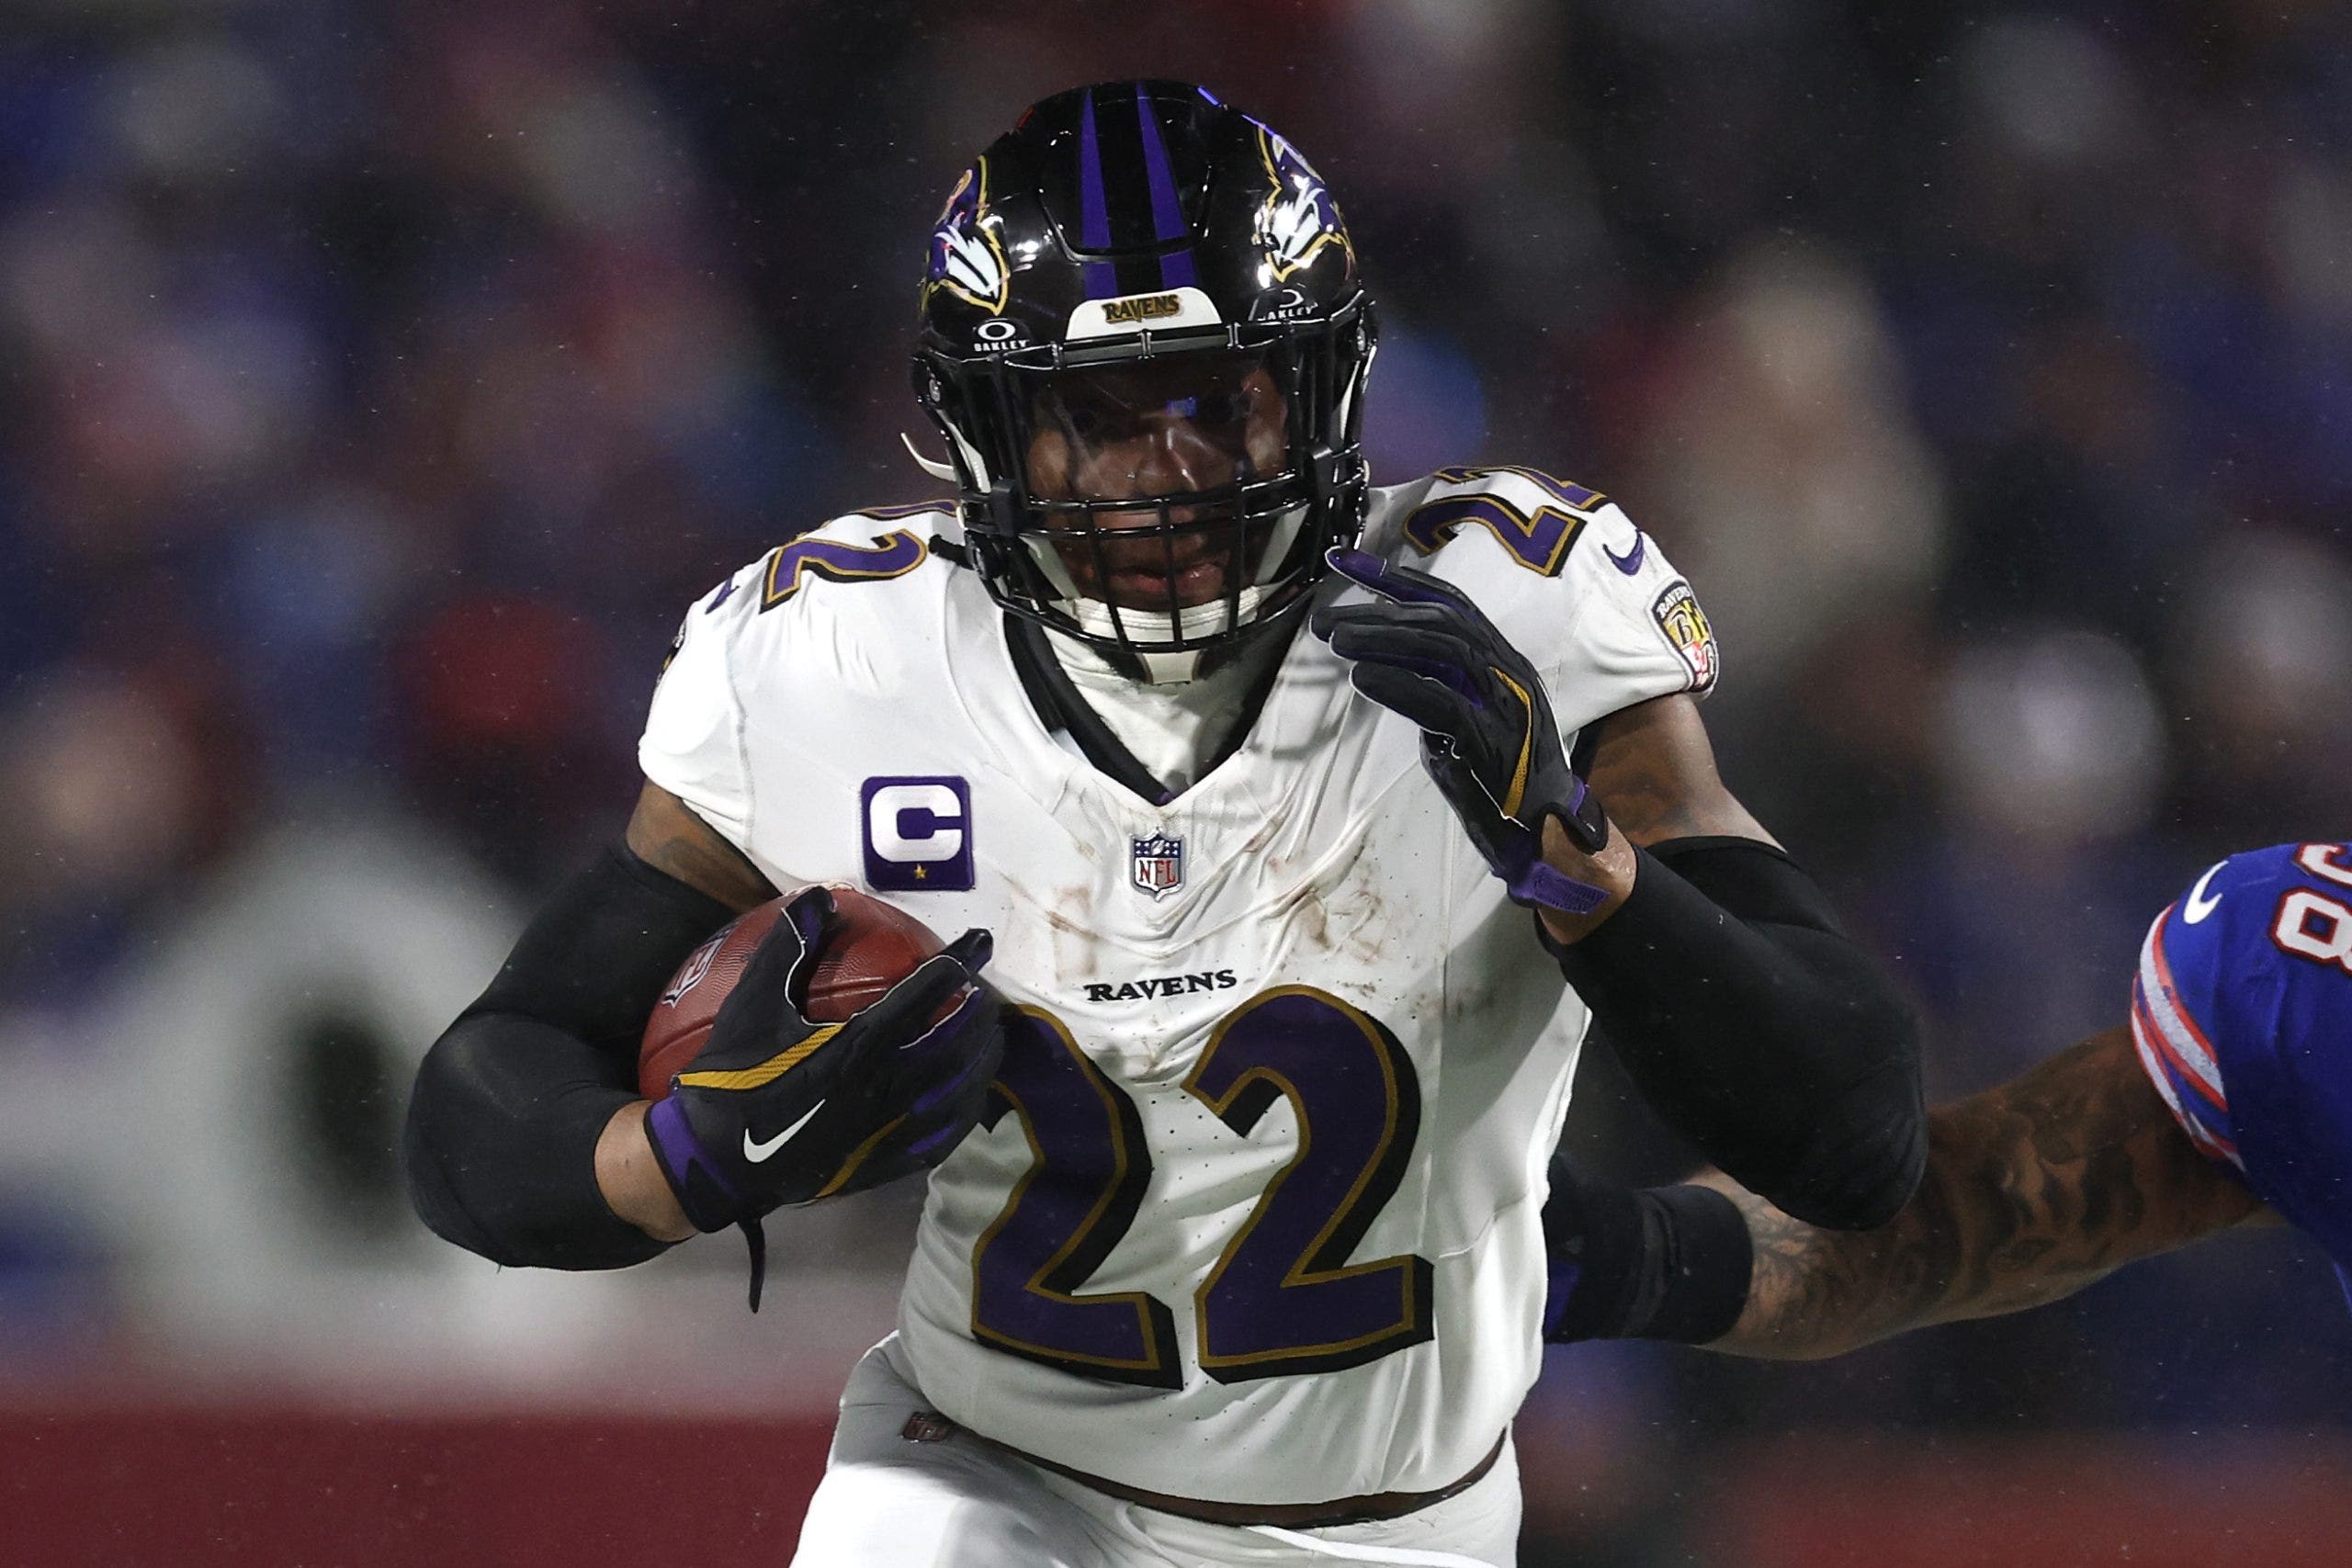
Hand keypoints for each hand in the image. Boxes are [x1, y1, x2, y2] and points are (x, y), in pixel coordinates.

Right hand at [644, 887, 1003, 1232]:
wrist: (716, 1161)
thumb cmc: (733, 1078)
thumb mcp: (752, 1004)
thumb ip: (788, 946)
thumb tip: (821, 896)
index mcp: (858, 1042)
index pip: (929, 990)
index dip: (962, 959)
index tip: (980, 941)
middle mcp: (886, 1085)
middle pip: (960, 1040)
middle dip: (981, 1009)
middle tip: (983, 990)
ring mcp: (892, 1129)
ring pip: (962, 1088)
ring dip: (984, 1056)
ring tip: (989, 1034)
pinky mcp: (888, 1163)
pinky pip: (947, 1135)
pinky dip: (968, 1108)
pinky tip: (970, 1093)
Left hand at [1311, 547, 1615, 915]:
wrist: (1549, 838)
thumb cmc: (1502, 785)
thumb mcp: (1462, 725)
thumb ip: (1435, 691)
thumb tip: (1385, 667)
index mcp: (1501, 661)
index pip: (1449, 602)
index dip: (1395, 579)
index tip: (1342, 562)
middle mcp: (1508, 671)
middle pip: (1441, 619)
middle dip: (1378, 611)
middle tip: (1326, 620)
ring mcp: (1506, 703)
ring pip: (1444, 649)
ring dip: (1384, 640)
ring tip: (1337, 643)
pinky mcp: (1495, 741)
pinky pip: (1444, 703)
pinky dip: (1401, 687)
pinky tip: (1363, 680)